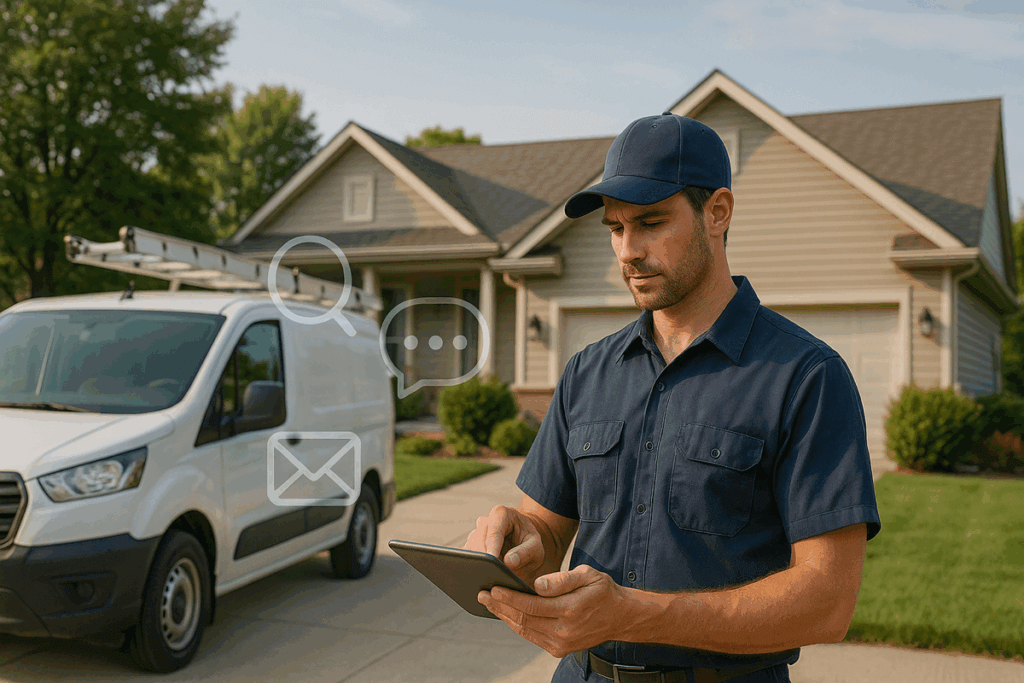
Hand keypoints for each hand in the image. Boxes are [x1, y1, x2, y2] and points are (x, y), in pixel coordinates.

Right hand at [464, 505, 545, 581]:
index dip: (492, 547)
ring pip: (470, 549)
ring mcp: (476, 534)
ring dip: (476, 564)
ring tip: (484, 580)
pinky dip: (472, 568)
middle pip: (478, 540)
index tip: (493, 561)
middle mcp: (485, 522)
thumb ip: (526, 552)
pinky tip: (479, 581)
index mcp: (501, 514)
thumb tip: (509, 562)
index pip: (494, 531)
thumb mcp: (536, 546)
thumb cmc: (529, 541)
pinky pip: (467, 558)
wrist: (523, 541)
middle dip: (483, 558)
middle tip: (488, 575)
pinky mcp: (471, 547)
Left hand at [477, 564, 628, 657]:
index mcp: (571, 610)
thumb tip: (536, 585)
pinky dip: (517, 625)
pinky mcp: (559, 649)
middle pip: (524, 619)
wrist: (620, 617)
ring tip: (489, 603)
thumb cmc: (602, 590)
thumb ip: (561, 580)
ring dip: (505, 617)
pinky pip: (532, 636)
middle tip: (481, 594)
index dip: (510, 597)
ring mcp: (561, 644)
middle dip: (500, 606)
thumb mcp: (587, 575)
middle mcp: (564, 631)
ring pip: (525, 630)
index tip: (493, 588)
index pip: (532, 605)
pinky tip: (506, 614)